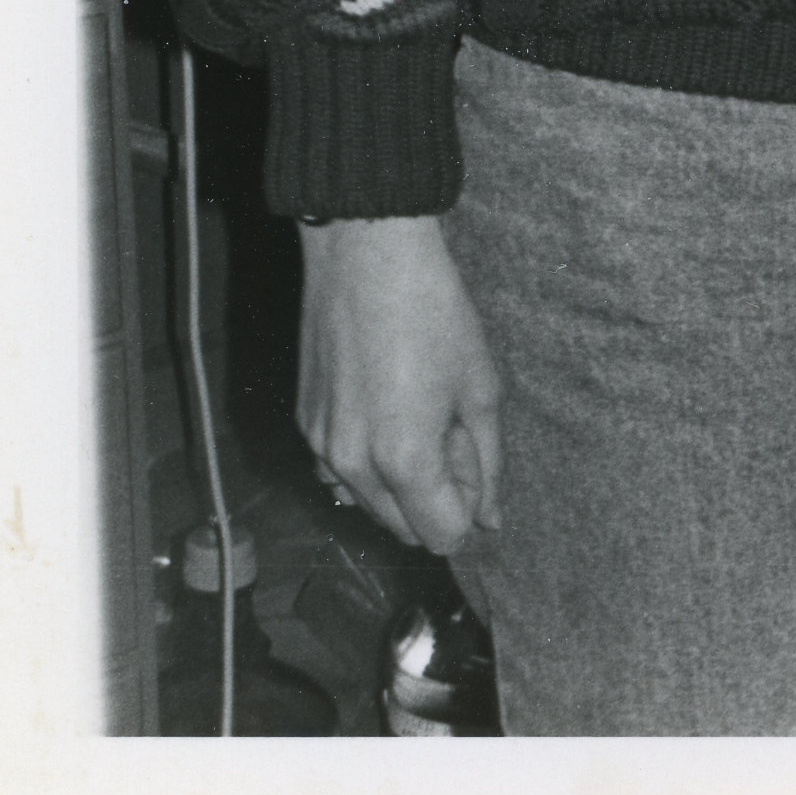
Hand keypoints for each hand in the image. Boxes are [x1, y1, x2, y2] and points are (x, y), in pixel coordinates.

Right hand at [296, 214, 502, 553]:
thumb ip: (488, 462)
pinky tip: (389, 413)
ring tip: (423, 417)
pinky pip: (339, 472)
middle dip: (437, 501)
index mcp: (403, 460)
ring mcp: (320, 447)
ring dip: (401, 484)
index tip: (479, 471)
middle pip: (402, 528)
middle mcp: (352, 465)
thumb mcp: (480, 388)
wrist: (365, 259)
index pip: (440, 535)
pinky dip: (368, 464)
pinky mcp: (304, 426)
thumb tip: (490, 520)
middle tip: (456, 438)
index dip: (469, 513)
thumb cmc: (433, 314)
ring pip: (368, 503)